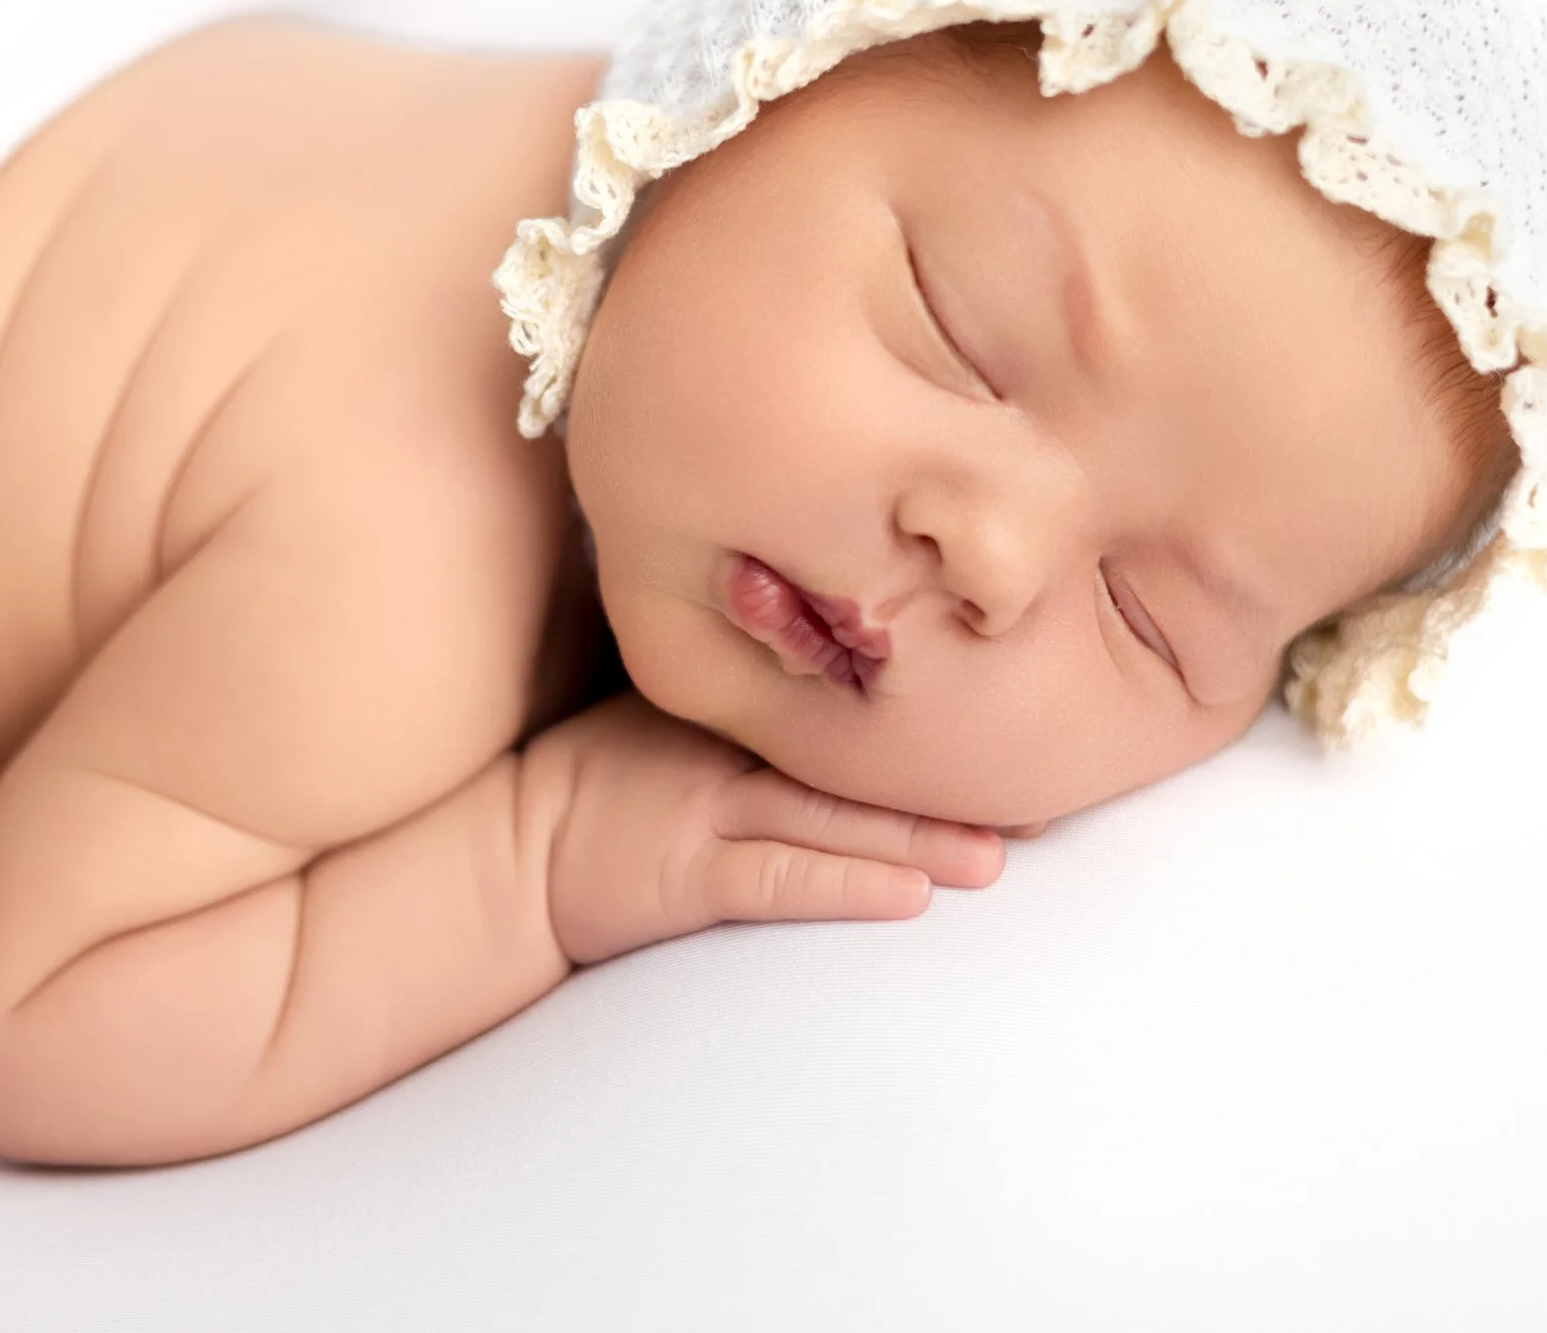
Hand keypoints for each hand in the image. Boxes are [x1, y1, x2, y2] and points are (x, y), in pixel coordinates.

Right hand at [530, 693, 1006, 967]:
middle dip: (948, 780)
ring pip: (833, 818)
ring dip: (920, 836)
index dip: (923, 707)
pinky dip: (845, 884)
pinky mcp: (687, 875)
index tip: (1003, 709)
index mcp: (728, 698)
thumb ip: (742, 682)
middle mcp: (727, 747)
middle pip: (857, 761)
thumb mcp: (664, 707)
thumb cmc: (585, 780)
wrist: (505, 852)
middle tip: (1042, 794)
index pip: (840, 694)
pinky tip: (909, 893)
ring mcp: (706, 808)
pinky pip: (777, 879)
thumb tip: (830, 652)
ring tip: (1000, 853)